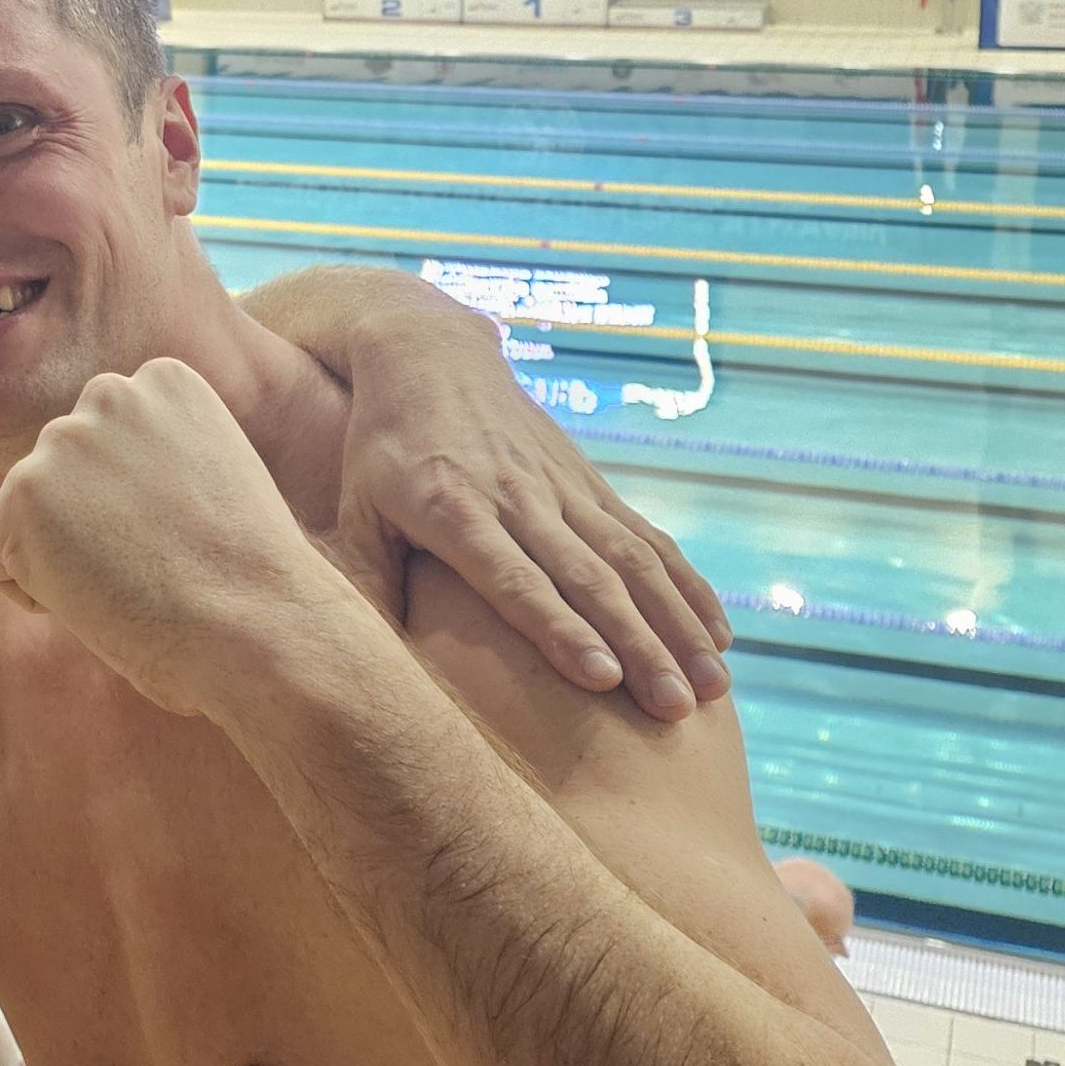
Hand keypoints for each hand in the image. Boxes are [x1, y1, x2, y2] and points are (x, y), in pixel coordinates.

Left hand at [0, 359, 348, 717]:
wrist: (255, 620)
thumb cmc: (249, 576)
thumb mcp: (214, 475)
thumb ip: (157, 454)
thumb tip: (111, 480)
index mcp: (164, 380)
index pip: (105, 442)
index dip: (129, 503)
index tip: (174, 533)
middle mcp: (108, 393)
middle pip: (63, 474)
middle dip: (89, 523)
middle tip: (149, 565)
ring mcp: (61, 439)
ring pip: (30, 515)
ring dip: (63, 556)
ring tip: (129, 581)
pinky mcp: (23, 493)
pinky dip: (34, 592)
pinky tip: (95, 601)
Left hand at [327, 328, 730, 719]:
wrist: (429, 354)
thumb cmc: (379, 447)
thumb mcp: (353, 508)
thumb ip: (360, 579)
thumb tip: (346, 661)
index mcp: (453, 511)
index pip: (513, 578)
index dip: (558, 627)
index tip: (603, 679)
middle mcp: (517, 497)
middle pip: (587, 579)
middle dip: (638, 646)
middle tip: (674, 711)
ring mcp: (561, 486)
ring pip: (631, 560)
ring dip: (676, 624)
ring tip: (712, 686)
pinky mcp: (589, 481)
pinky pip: (647, 536)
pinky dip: (686, 585)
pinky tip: (718, 634)